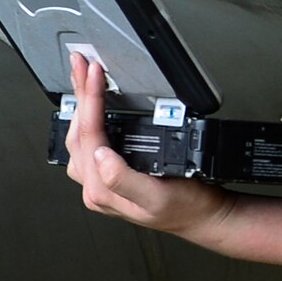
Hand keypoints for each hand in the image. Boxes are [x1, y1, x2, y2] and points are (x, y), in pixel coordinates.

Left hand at [63, 52, 237, 240]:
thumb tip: (100, 156)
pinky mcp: (107, 176)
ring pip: (78, 136)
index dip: (91, 99)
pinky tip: (92, 106)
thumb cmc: (186, 207)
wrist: (203, 216)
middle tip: (82, 64)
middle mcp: (96, 187)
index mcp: (102, 190)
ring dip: (80, 104)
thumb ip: (123, 179)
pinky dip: (88, 118)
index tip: (94, 73)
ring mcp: (100, 182)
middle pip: (78, 132)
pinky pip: (89, 143)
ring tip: (83, 77)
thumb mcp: (158, 196)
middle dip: (80, 94)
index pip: (90, 135)